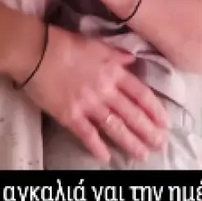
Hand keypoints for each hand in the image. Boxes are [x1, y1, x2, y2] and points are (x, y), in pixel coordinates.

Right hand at [24, 24, 168, 162]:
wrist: (35, 51)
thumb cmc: (65, 43)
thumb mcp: (97, 44)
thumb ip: (117, 55)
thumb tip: (133, 61)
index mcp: (114, 72)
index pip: (141, 94)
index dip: (155, 110)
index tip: (166, 123)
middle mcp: (105, 90)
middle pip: (132, 115)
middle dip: (148, 132)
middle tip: (161, 145)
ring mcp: (88, 104)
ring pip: (115, 127)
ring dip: (130, 142)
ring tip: (142, 154)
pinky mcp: (69, 115)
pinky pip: (87, 134)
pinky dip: (97, 146)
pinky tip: (106, 157)